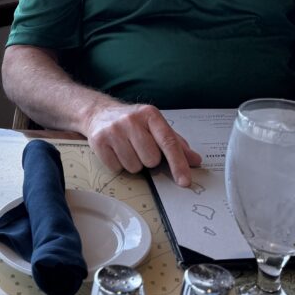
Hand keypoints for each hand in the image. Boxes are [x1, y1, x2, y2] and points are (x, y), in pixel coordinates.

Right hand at [84, 103, 200, 185]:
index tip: (185, 181)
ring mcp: (113, 130)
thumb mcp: (155, 126)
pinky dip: (119, 164)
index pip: (168, 142)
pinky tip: (115, 151)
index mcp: (150, 114)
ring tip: (127, 148)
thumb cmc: (132, 122)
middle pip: (151, 159)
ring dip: (133, 163)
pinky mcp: (99, 141)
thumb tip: (195, 161)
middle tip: (141, 148)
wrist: (99, 112)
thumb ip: (176, 144)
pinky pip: (117, 168)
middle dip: (148, 160)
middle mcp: (131, 120)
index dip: (178, 164)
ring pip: (134, 166)